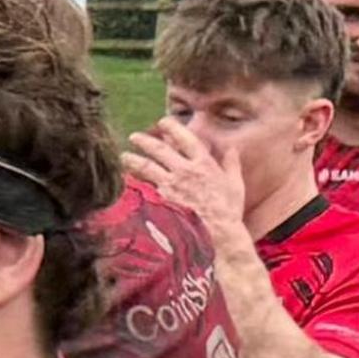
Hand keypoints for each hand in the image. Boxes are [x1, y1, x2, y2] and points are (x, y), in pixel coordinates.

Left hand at [122, 119, 249, 245]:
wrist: (217, 235)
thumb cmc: (228, 211)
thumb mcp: (235, 184)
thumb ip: (232, 164)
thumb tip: (232, 149)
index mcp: (203, 164)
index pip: (186, 138)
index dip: (173, 128)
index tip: (163, 122)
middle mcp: (184, 171)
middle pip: (160, 149)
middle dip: (145, 140)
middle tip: (134, 137)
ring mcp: (170, 186)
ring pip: (146, 167)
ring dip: (133, 159)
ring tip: (123, 156)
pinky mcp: (160, 202)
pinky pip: (143, 188)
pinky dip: (134, 182)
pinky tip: (124, 181)